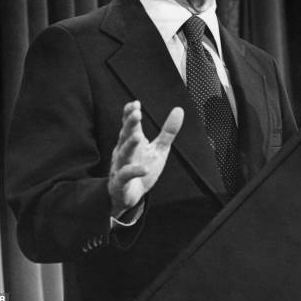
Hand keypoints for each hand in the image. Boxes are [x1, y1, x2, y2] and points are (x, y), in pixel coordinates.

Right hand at [107, 101, 183, 216]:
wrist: (129, 196)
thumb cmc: (142, 168)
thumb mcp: (159, 149)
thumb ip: (168, 131)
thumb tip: (179, 109)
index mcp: (131, 142)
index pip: (130, 125)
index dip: (130, 114)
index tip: (135, 103)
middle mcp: (124, 152)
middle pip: (125, 135)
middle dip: (129, 124)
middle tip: (136, 113)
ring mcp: (121, 167)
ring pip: (123, 154)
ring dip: (129, 145)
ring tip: (138, 136)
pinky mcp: (121, 183)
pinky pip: (126, 176)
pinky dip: (135, 171)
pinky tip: (145, 168)